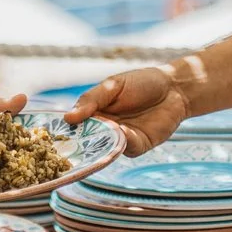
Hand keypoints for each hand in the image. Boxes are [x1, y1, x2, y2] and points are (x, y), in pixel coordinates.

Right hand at [66, 67, 190, 156]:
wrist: (175, 88)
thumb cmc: (141, 82)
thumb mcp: (112, 85)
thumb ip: (91, 100)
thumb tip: (68, 118)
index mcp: (95, 112)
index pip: (75, 125)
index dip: (67, 130)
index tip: (57, 134)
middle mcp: (105, 129)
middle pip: (88, 141)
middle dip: (81, 143)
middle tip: (72, 143)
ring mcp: (121, 139)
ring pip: (106, 147)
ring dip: (103, 141)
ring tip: (100, 130)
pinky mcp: (138, 145)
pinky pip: (126, 148)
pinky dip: (123, 142)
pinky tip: (122, 131)